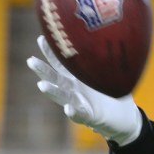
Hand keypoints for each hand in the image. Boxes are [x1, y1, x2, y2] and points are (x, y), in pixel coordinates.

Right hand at [26, 35, 142, 145]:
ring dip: (52, 90)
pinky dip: (73, 112)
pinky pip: (80, 114)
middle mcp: (74, 89)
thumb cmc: (112, 93)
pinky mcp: (89, 116)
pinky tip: (68, 108)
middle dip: (42, 70)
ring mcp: (79, 103)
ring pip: (62, 96)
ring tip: (41, 85)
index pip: (61, 63)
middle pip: (55, 77)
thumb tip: (108, 36)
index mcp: (77, 77)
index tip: (42, 38)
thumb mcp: (110, 73)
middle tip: (30, 61)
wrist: (123, 118)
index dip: (51, 52)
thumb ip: (106, 60)